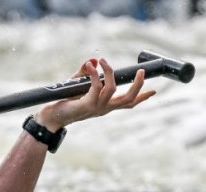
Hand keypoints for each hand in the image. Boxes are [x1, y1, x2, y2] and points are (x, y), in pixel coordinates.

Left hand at [36, 58, 156, 130]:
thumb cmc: (64, 102)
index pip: (128, 104)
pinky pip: (96, 86)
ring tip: (103, 60)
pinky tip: (89, 65)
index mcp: (105, 106)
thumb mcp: (77, 86)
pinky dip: (94, 74)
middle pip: (128, 99)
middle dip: (138, 85)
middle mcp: (104, 109)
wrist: (51, 118)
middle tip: (141, 71)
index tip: (154, 91)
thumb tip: (94, 60)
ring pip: (113, 88)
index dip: (142, 98)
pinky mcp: (87, 104)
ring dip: (109, 72)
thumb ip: (86, 73)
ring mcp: (96, 108)